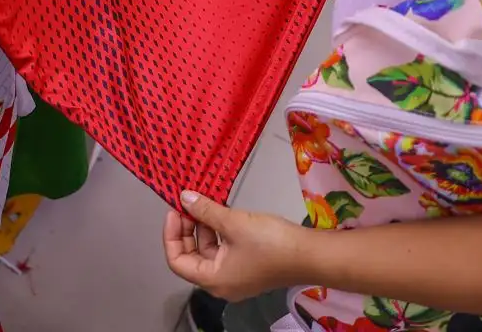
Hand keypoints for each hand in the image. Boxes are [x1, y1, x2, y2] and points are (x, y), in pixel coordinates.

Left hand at [163, 191, 308, 301]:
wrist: (310, 254)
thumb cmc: (270, 242)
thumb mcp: (233, 222)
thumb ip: (205, 211)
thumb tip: (184, 198)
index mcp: (213, 279)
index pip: (176, 261)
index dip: (170, 235)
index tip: (174, 210)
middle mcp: (221, 283)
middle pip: (191, 257)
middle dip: (186, 229)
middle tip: (187, 204)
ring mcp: (236, 276)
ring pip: (208, 251)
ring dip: (202, 228)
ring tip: (203, 203)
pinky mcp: (248, 267)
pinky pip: (224, 250)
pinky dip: (217, 232)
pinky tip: (219, 212)